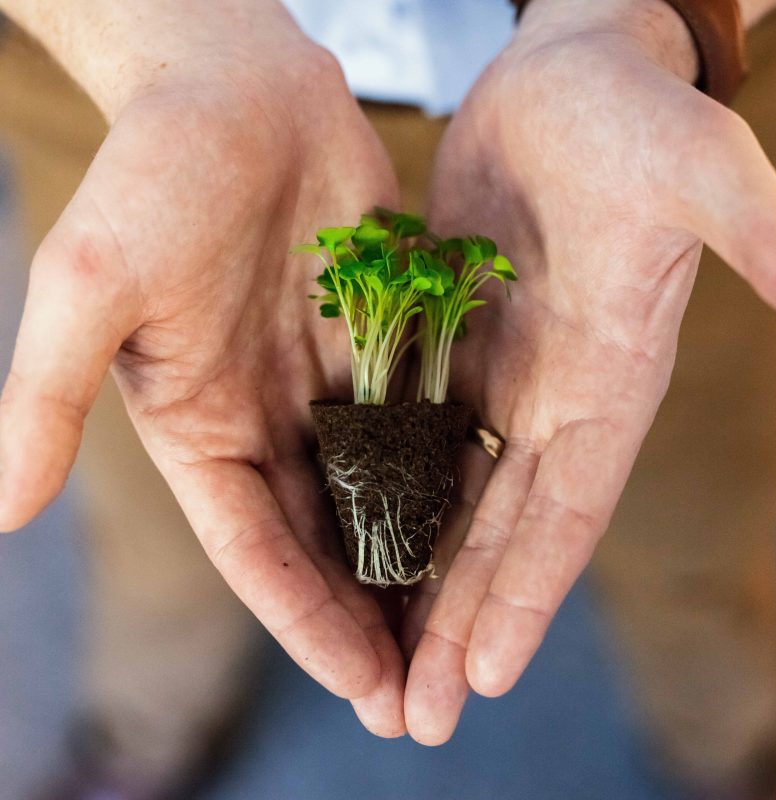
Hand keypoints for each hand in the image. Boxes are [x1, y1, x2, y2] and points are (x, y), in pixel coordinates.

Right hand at [0, 3, 405, 735]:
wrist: (236, 89)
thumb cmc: (155, 174)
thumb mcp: (91, 285)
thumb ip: (46, 396)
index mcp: (201, 429)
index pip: (258, 552)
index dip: (308, 623)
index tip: (364, 686)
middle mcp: (267, 421)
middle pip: (325, 545)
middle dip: (369, 623)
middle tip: (422, 701)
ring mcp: (327, 387)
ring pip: (379, 500)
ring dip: (416, 569)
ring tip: (462, 638)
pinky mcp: (378, 346)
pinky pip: (419, 428)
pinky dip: (447, 482)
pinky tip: (488, 529)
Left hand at [404, 0, 775, 742]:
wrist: (566, 78)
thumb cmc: (630, 113)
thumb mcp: (693, 164)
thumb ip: (752, 229)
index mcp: (608, 381)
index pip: (567, 511)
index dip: (527, 595)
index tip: (482, 676)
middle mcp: (551, 399)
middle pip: (500, 533)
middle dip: (462, 623)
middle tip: (417, 713)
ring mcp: (495, 377)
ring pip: (449, 502)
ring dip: (418, 580)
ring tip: (380, 660)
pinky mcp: (449, 347)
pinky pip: (411, 440)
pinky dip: (385, 497)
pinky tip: (351, 546)